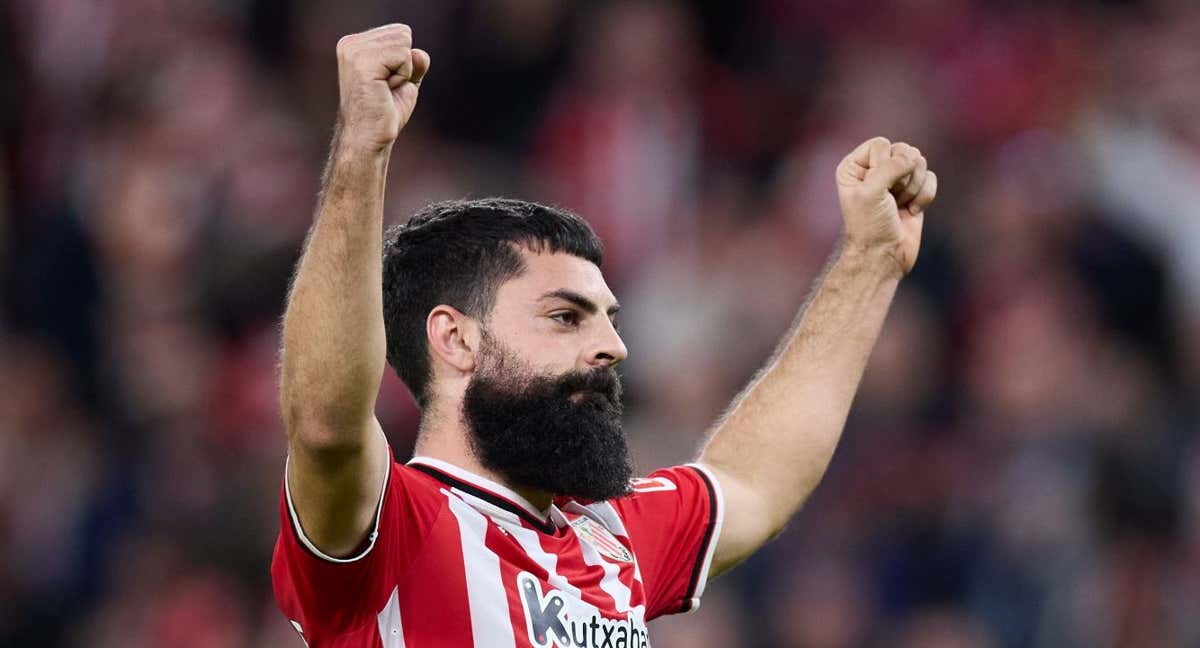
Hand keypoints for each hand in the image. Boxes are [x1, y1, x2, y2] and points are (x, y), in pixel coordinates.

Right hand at [335, 24, 431, 153]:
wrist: (368, 139)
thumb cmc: (384, 113)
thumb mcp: (405, 81)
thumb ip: (414, 62)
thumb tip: (419, 53)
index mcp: (354, 44)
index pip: (400, 32)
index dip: (403, 61)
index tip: (386, 83)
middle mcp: (350, 44)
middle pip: (403, 33)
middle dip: (404, 65)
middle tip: (386, 89)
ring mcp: (353, 52)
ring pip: (404, 43)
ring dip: (403, 72)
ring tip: (385, 91)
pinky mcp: (362, 64)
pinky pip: (403, 56)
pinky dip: (403, 76)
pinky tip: (385, 91)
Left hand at [835, 137, 937, 276]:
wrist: (884, 256)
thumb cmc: (870, 225)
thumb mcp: (871, 192)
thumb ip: (890, 167)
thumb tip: (915, 156)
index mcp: (855, 166)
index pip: (881, 144)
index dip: (884, 164)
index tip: (876, 189)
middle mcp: (874, 169)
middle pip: (903, 150)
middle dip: (902, 177)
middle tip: (890, 199)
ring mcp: (896, 179)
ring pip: (919, 163)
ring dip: (913, 188)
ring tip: (898, 206)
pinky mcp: (915, 191)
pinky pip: (930, 178)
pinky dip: (924, 197)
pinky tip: (910, 212)